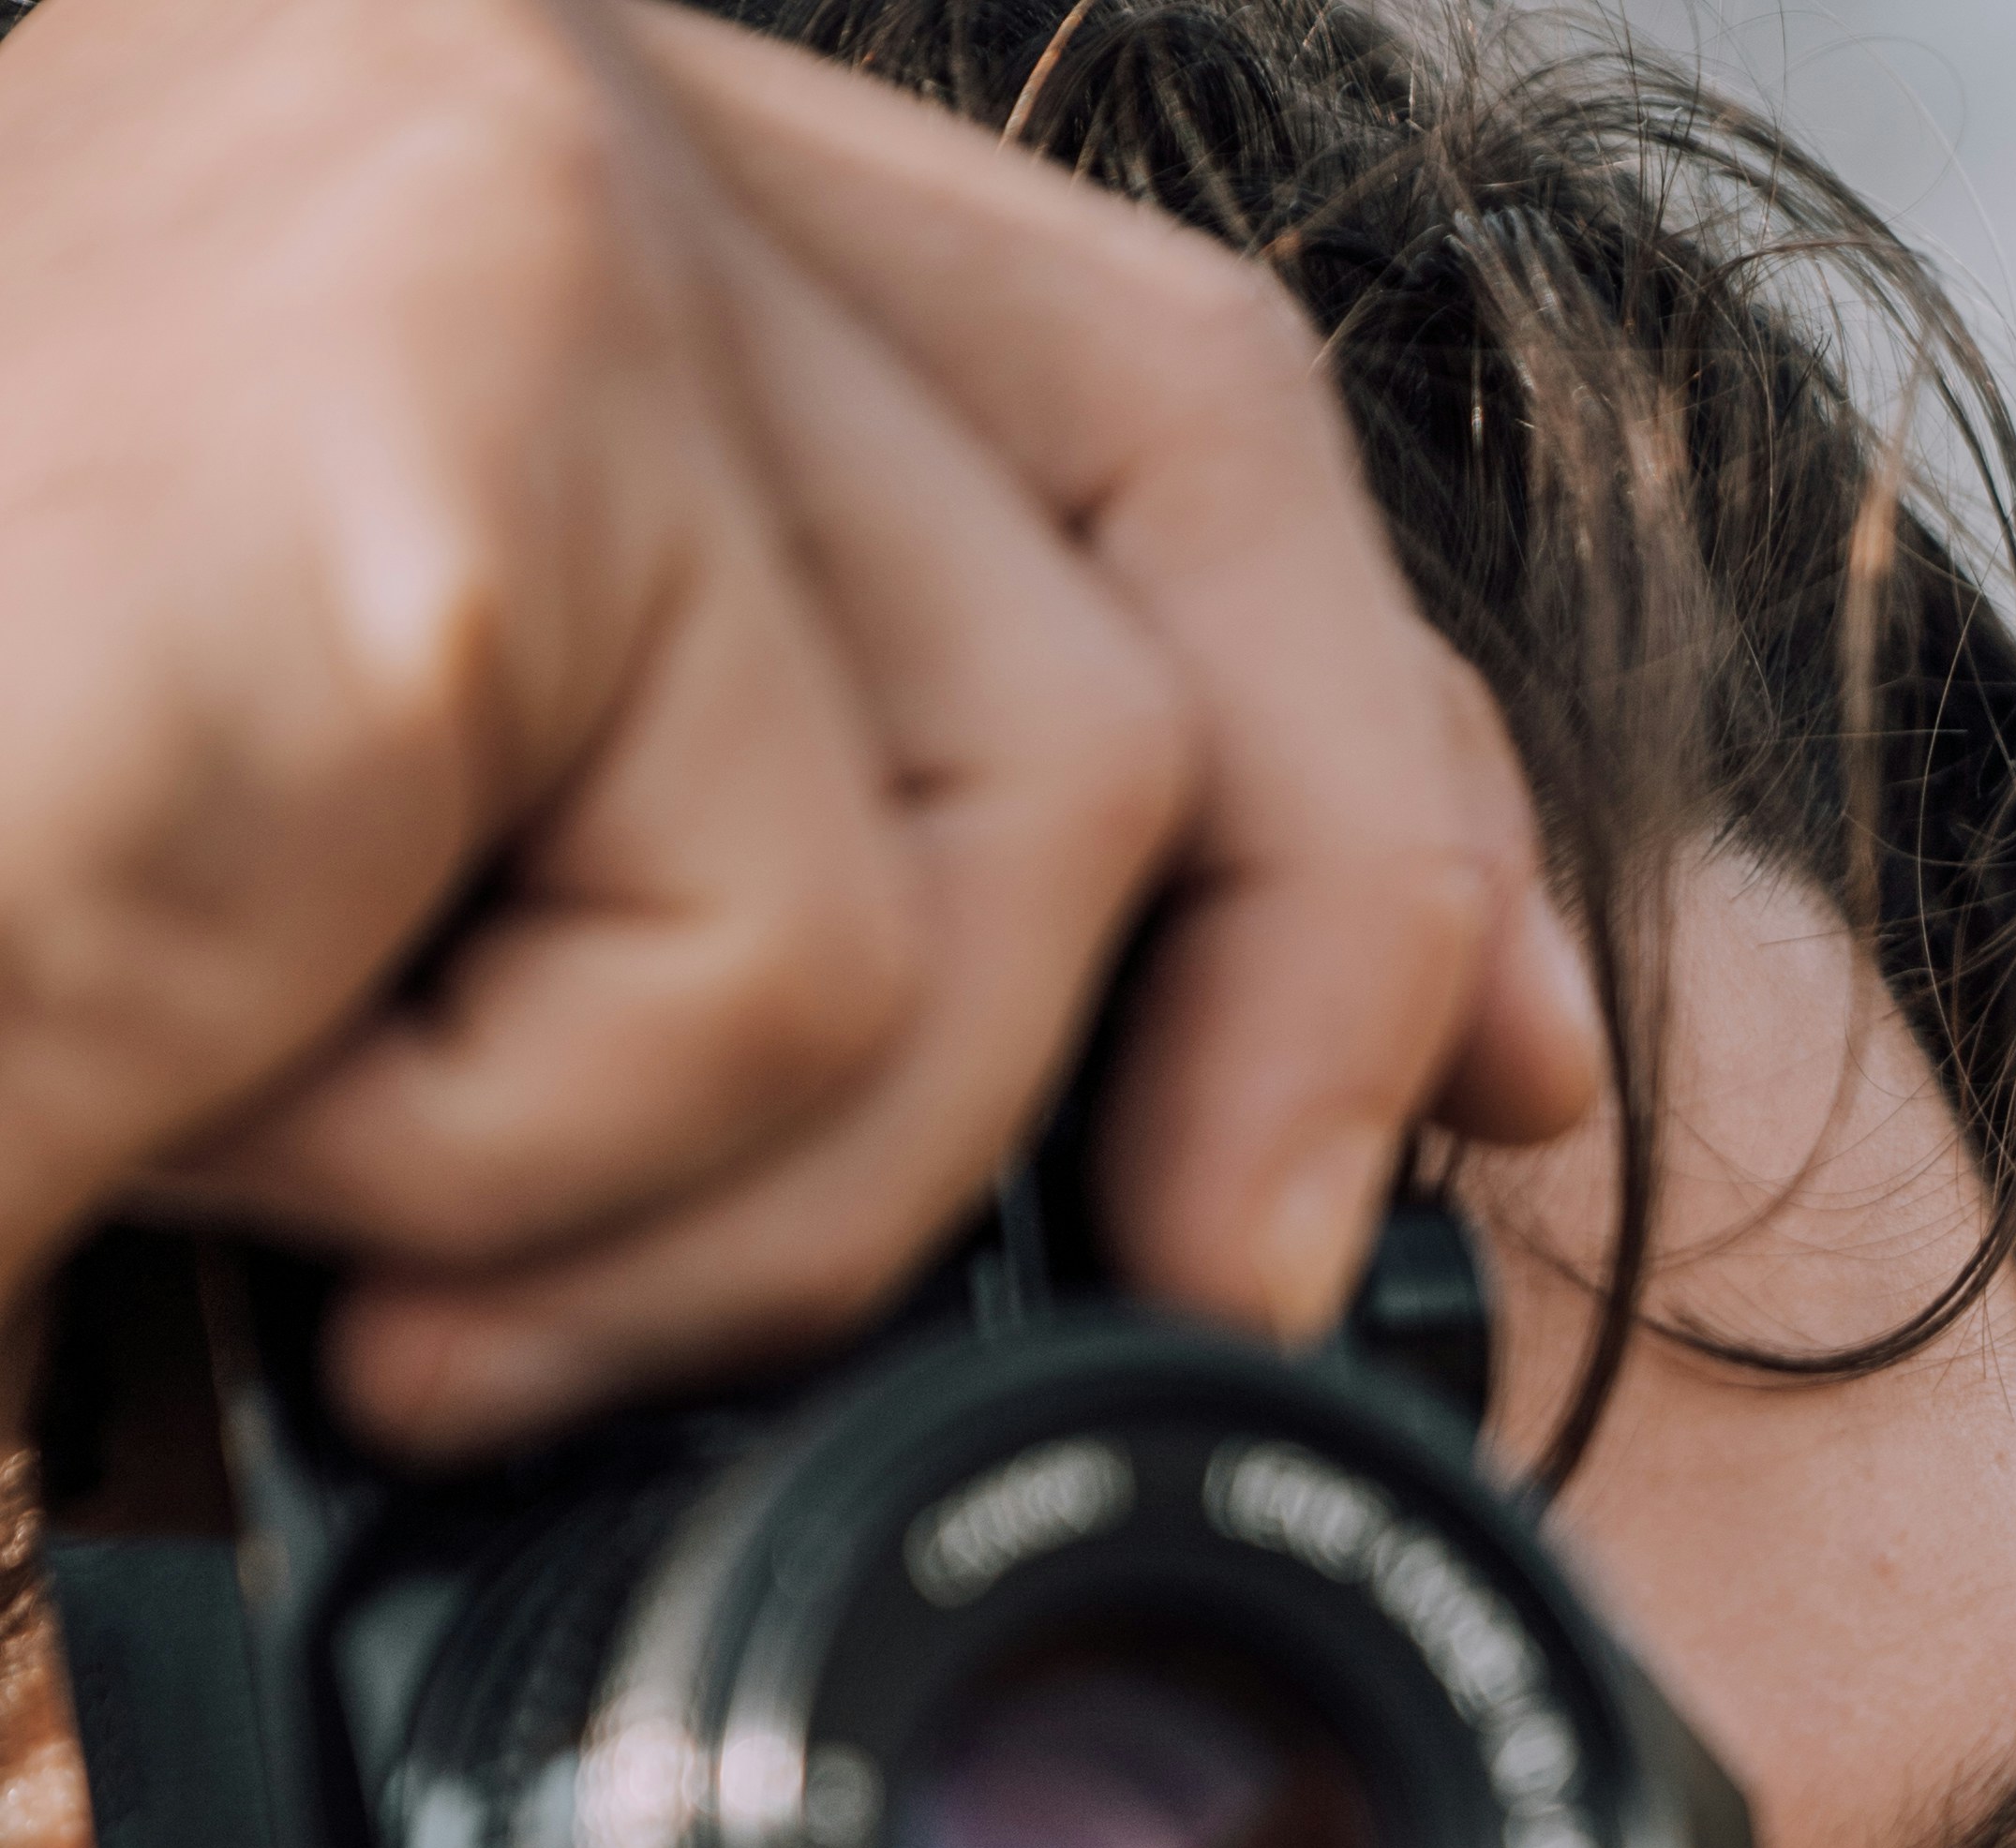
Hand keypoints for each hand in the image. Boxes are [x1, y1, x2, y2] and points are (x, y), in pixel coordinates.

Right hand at [0, 0, 1596, 1450]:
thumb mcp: (266, 959)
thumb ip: (627, 950)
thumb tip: (1145, 1159)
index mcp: (423, 222)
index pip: (1058, 372)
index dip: (1342, 719)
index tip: (1486, 1047)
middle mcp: (464, 107)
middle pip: (1181, 484)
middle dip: (1333, 944)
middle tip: (1228, 1291)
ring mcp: (458, 177)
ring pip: (1032, 789)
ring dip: (750, 1180)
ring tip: (380, 1267)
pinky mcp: (453, 389)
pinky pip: (798, 936)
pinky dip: (575, 1190)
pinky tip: (258, 1175)